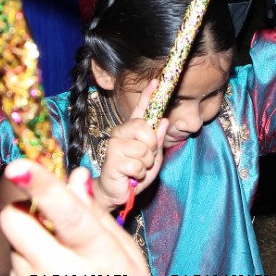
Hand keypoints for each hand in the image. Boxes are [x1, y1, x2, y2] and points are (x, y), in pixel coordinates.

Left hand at [0, 161, 155, 275]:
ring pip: (15, 244)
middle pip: (18, 225)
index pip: (69, 217)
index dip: (42, 188)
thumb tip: (75, 175)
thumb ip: (97, 216)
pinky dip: (29, 267)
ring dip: (31, 242)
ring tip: (61, 263)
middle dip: (25, 210)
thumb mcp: (128, 258)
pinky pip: (13, 269)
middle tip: (45, 217)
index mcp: (102, 262)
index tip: (18, 165)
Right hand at [95, 80, 168, 208]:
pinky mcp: (112, 160)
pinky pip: (137, 165)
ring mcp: (115, 145)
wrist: (119, 193)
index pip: (142, 109)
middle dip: (151, 146)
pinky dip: (139, 174)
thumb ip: (157, 141)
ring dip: (146, 164)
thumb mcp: (153, 158)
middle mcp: (121, 133)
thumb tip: (163, 121)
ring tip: (138, 170)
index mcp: (133, 130)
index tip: (156, 82)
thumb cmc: (135, 174)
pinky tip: (131, 177)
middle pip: (143, 127)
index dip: (148, 95)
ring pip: (143, 150)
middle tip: (146, 158)